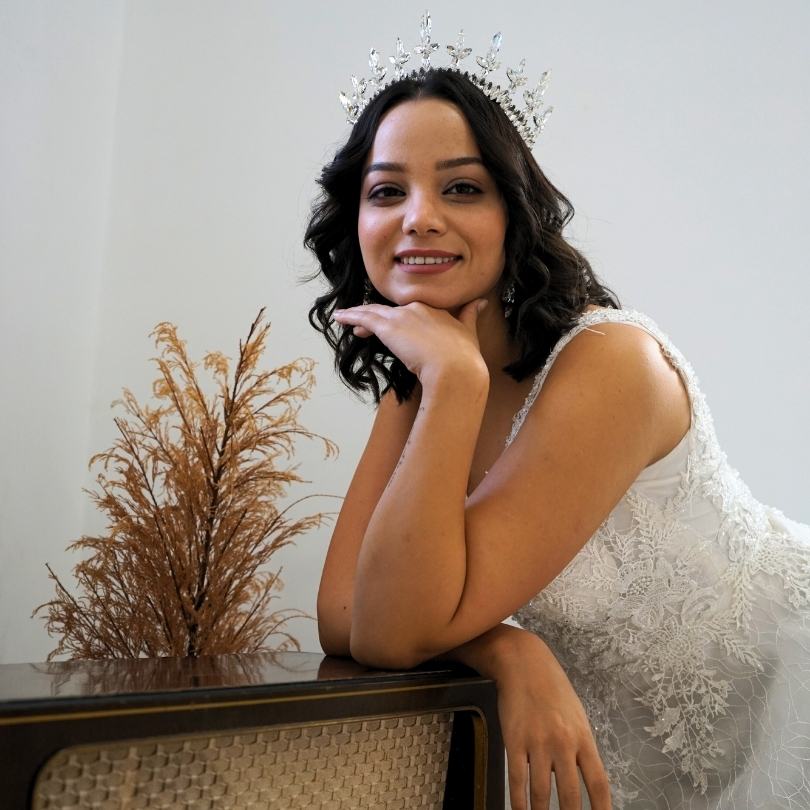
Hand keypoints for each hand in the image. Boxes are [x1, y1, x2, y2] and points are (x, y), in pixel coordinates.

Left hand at [333, 300, 487, 385]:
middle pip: (388, 311)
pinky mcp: (389, 329)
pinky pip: (365, 319)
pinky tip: (340, 318)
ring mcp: (402, 317)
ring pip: (374, 312)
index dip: (395, 318)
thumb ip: (471, 314)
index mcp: (434, 309)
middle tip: (359, 322)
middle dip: (374, 316)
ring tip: (344, 317)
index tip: (387, 325)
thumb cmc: (464, 357)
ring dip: (358, 315)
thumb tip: (481, 301)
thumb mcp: (469, 331)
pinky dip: (351, 316)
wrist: (455, 369)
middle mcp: (416, 308)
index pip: (408, 311)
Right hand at [495, 637, 610, 809]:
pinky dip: (519, 800)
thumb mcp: (576, 715)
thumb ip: (580, 746)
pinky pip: (517, 778)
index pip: (598, 783)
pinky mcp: (514, 739)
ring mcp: (537, 742)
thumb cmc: (552, 687)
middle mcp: (562, 742)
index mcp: (583, 737)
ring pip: (541, 792)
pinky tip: (520, 809)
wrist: (524, 663)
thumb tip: (584, 778)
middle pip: (570, 795)